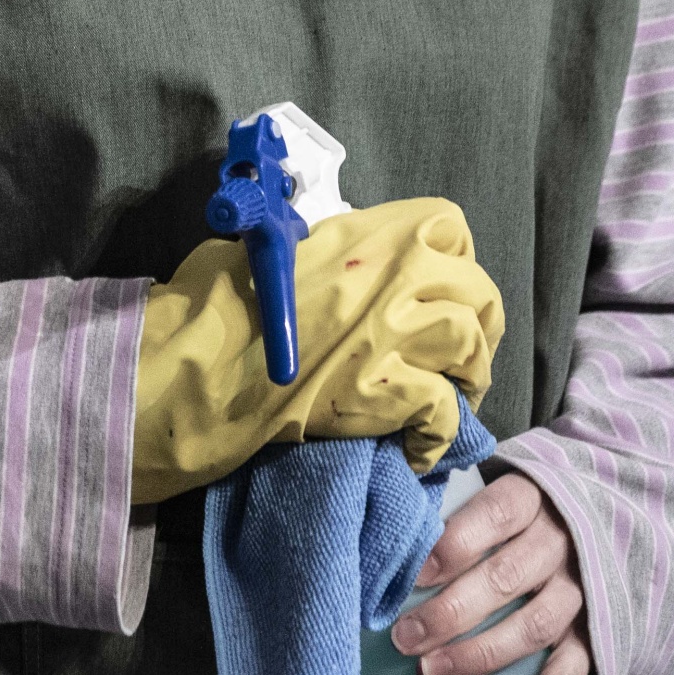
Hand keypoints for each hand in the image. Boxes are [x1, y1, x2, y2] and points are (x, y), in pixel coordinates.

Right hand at [129, 198, 504, 505]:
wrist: (195, 366)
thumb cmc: (217, 304)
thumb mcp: (276, 248)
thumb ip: (329, 251)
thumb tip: (344, 263)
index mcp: (367, 234)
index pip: (449, 227)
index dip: (455, 260)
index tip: (442, 288)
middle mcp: (392, 274)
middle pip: (477, 291)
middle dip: (477, 324)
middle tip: (459, 355)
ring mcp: (392, 333)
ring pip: (471, 347)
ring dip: (468, 378)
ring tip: (451, 400)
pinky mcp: (384, 392)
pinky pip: (443, 411)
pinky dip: (439, 434)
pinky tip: (418, 448)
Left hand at [387, 471, 589, 674]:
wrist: (598, 533)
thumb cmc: (517, 520)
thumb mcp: (494, 495)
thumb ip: (449, 510)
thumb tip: (382, 540)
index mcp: (534, 499)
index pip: (498, 513)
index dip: (455, 543)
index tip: (413, 574)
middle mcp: (561, 545)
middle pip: (508, 576)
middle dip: (451, 611)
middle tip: (404, 637)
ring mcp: (580, 595)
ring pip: (533, 628)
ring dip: (479, 656)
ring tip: (429, 674)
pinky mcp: (592, 640)